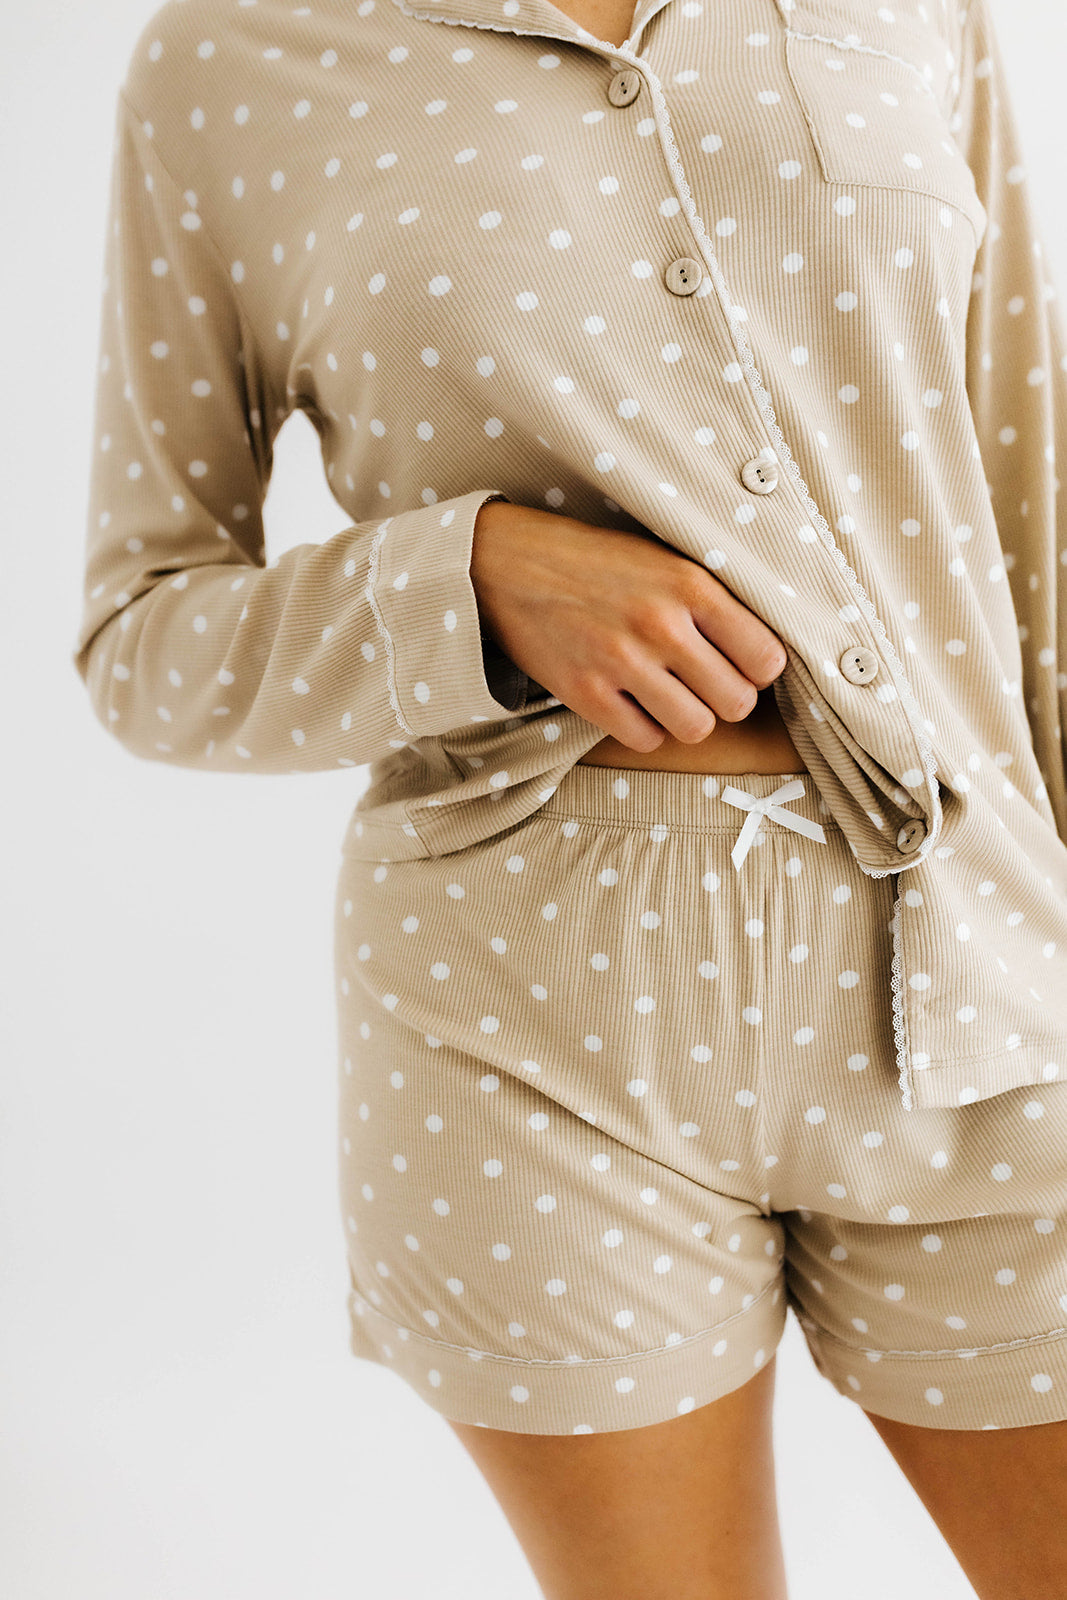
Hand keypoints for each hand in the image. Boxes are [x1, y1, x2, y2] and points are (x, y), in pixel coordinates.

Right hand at [470, 501, 787, 753]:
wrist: (509, 563)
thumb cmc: (594, 562)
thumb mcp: (663, 558)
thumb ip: (712, 599)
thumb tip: (763, 651)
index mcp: (691, 585)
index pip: (766, 658)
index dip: (759, 669)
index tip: (742, 665)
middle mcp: (661, 624)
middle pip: (737, 702)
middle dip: (727, 699)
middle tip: (706, 684)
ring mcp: (622, 662)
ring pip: (696, 727)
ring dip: (689, 718)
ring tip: (671, 696)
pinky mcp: (586, 694)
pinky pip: (646, 739)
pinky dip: (645, 728)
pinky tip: (634, 704)